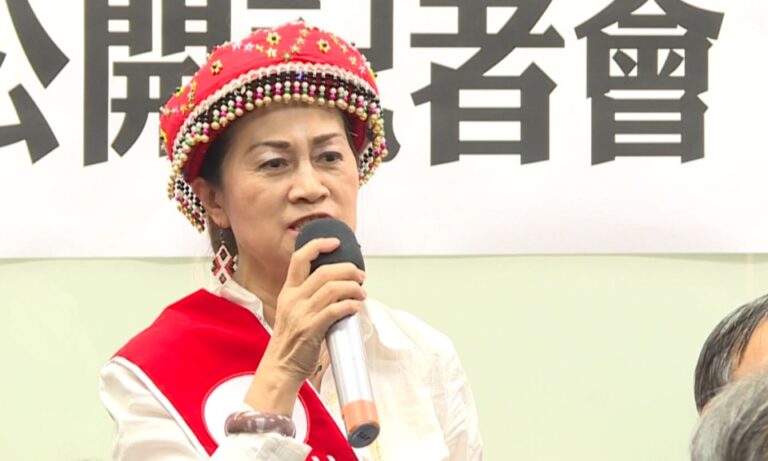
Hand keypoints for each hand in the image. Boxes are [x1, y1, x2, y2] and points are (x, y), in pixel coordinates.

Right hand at [245, 237, 365, 413]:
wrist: (280, 367)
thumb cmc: (291, 341)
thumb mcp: (293, 311)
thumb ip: (309, 297)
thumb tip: (338, 286)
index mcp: (288, 291)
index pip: (300, 258)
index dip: (319, 245)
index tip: (336, 242)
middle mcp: (293, 299)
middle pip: (324, 271)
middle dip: (348, 269)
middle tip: (361, 275)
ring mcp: (302, 313)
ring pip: (333, 288)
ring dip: (353, 288)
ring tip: (362, 293)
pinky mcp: (311, 329)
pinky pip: (335, 310)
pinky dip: (350, 305)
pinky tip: (356, 308)